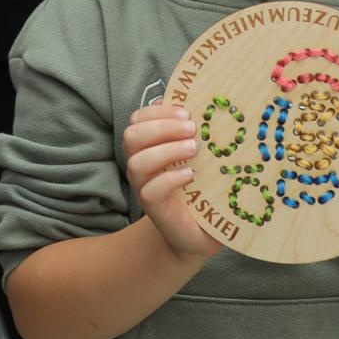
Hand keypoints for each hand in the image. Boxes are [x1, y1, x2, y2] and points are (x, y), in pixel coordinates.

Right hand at [123, 104, 221, 262]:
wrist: (201, 232)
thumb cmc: (203, 187)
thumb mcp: (201, 156)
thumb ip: (197, 133)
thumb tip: (206, 106)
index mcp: (149, 146)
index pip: (138, 118)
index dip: (159, 111)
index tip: (187, 113)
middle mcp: (141, 164)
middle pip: (132, 135)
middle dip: (162, 126)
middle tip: (193, 129)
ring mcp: (144, 187)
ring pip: (137, 162)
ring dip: (166, 150)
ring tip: (194, 149)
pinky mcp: (154, 209)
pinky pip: (150, 191)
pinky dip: (169, 179)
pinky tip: (190, 175)